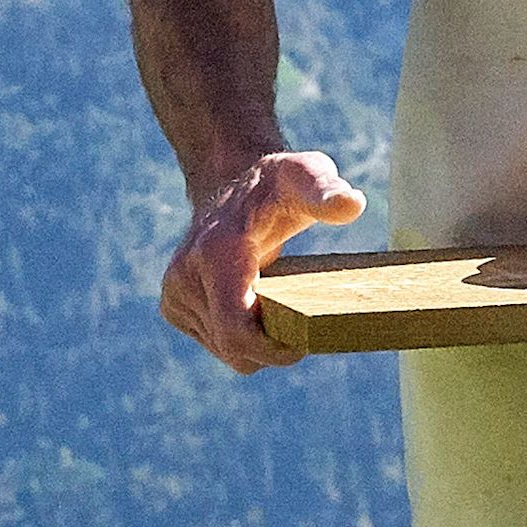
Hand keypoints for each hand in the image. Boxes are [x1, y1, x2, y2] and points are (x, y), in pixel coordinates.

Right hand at [159, 151, 365, 373]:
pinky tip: (255, 304)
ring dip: (257, 342)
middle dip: (271, 348)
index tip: (305, 344)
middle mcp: (186, 275)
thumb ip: (327, 191)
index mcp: (216, 252)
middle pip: (234, 348)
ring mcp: (175, 292)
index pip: (235, 330)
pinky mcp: (173, 305)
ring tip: (279, 305)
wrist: (230, 182)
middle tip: (303, 324)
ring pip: (226, 351)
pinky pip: (216, 344)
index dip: (272, 350)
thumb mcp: (306, 175)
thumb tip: (353, 204)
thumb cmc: (276, 183)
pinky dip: (240, 336)